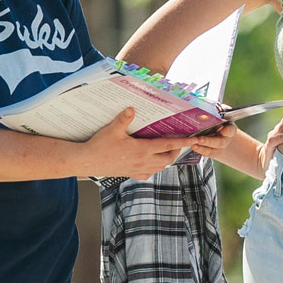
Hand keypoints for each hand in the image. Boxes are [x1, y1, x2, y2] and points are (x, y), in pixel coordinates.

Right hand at [72, 108, 196, 179]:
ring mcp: (138, 170)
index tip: (195, 140)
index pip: (168, 146)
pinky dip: (153, 168)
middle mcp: (143, 162)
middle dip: (175, 151)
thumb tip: (132, 108)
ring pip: (160, 167)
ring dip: (166, 160)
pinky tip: (150, 163)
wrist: (87, 162)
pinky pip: (148, 174)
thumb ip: (124, 119)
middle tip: (177, 143)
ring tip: (166, 151)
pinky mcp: (131, 174)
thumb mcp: (112, 129)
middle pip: (168, 158)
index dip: (183, 142)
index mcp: (142, 150)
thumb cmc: (99, 146)